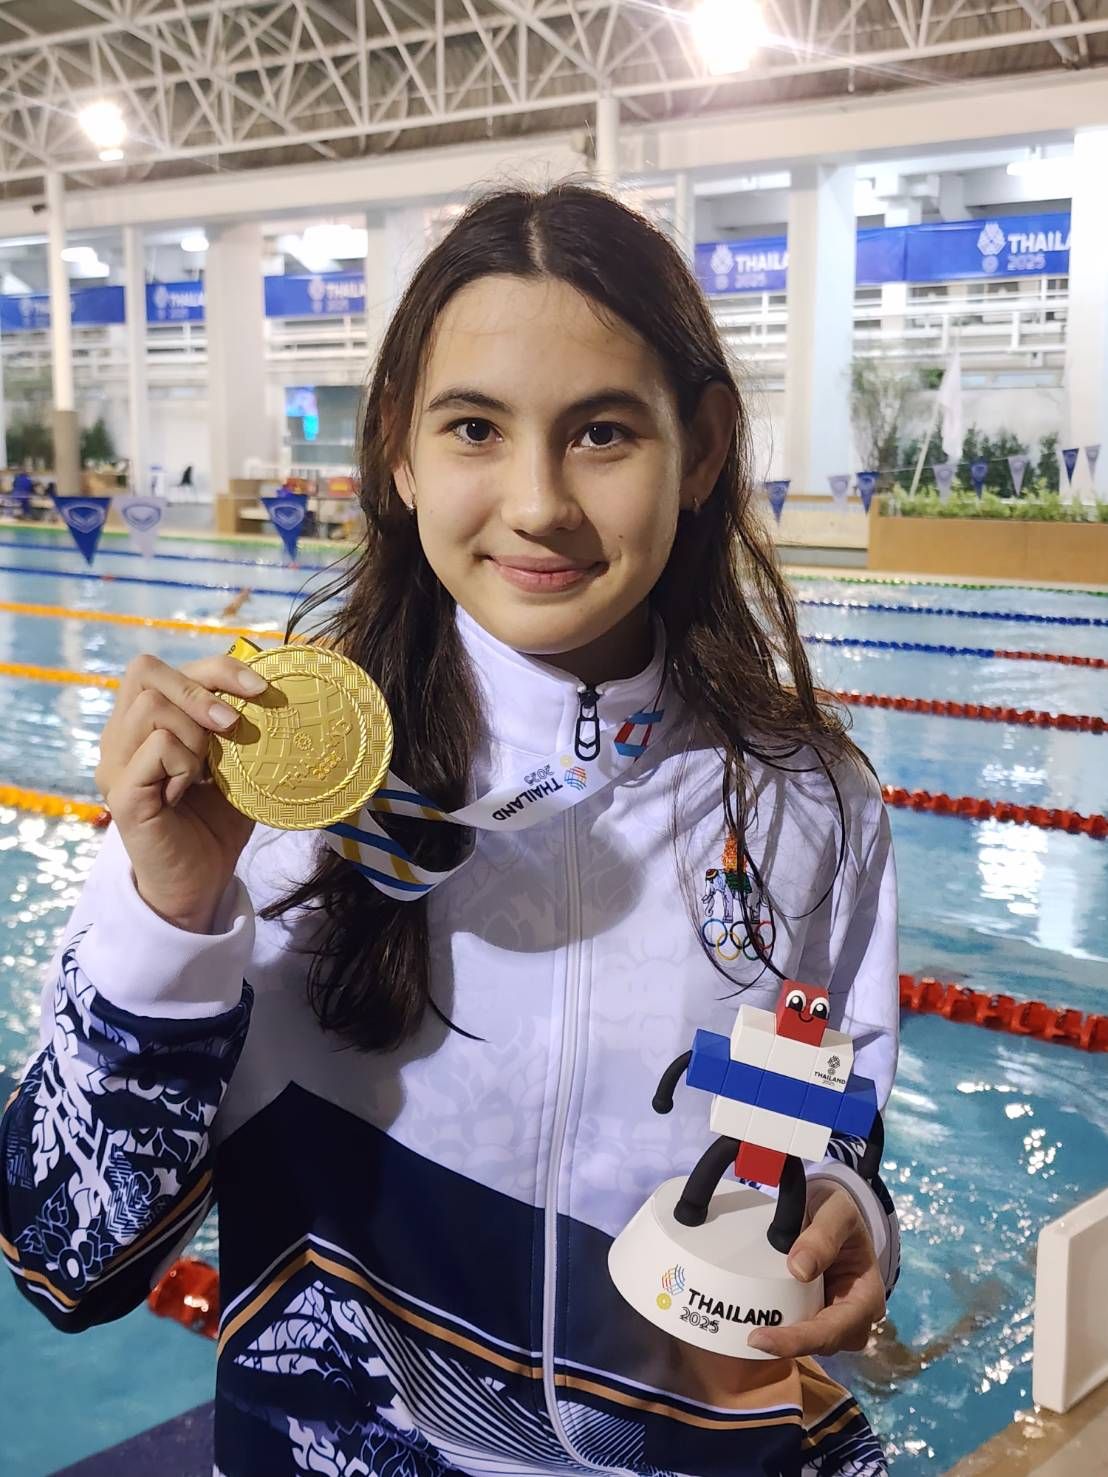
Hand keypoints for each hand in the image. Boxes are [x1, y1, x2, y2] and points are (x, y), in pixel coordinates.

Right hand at [95, 652, 267, 931]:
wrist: (201, 882)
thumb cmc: (216, 820)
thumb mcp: (233, 762)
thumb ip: (236, 723)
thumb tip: (268, 683)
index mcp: (141, 724)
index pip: (162, 668)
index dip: (215, 667)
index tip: (260, 689)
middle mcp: (119, 737)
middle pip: (145, 671)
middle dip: (201, 688)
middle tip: (235, 724)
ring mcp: (115, 764)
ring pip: (151, 707)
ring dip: (196, 730)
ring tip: (209, 768)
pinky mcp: (122, 793)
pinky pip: (157, 748)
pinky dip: (187, 763)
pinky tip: (191, 791)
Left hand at [747, 1184, 885, 1357]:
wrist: (828, 1208)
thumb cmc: (836, 1209)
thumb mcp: (836, 1210)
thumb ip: (824, 1234)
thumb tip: (800, 1270)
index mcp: (867, 1294)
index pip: (835, 1329)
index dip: (800, 1339)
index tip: (761, 1339)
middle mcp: (855, 1314)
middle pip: (825, 1343)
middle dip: (791, 1345)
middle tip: (752, 1338)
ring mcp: (836, 1316)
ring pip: (813, 1343)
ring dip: (785, 1341)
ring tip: (753, 1331)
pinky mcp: (816, 1311)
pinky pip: (801, 1328)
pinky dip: (781, 1328)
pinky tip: (756, 1322)